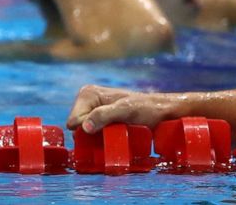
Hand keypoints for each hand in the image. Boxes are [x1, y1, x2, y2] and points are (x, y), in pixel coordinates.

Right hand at [67, 85, 184, 133]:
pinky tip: (113, 138)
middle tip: (113, 132)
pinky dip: (100, 141)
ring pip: (84, 136)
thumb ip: (104, 115)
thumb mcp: (126, 110)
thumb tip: (85, 128)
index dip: (87, 129)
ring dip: (96, 140)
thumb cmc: (146, 109)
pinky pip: (92, 137)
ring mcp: (94, 112)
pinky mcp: (101, 122)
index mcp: (88, 93)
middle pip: (77, 129)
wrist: (161, 112)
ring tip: (115, 134)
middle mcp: (88, 101)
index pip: (73, 121)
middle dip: (91, 135)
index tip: (107, 128)